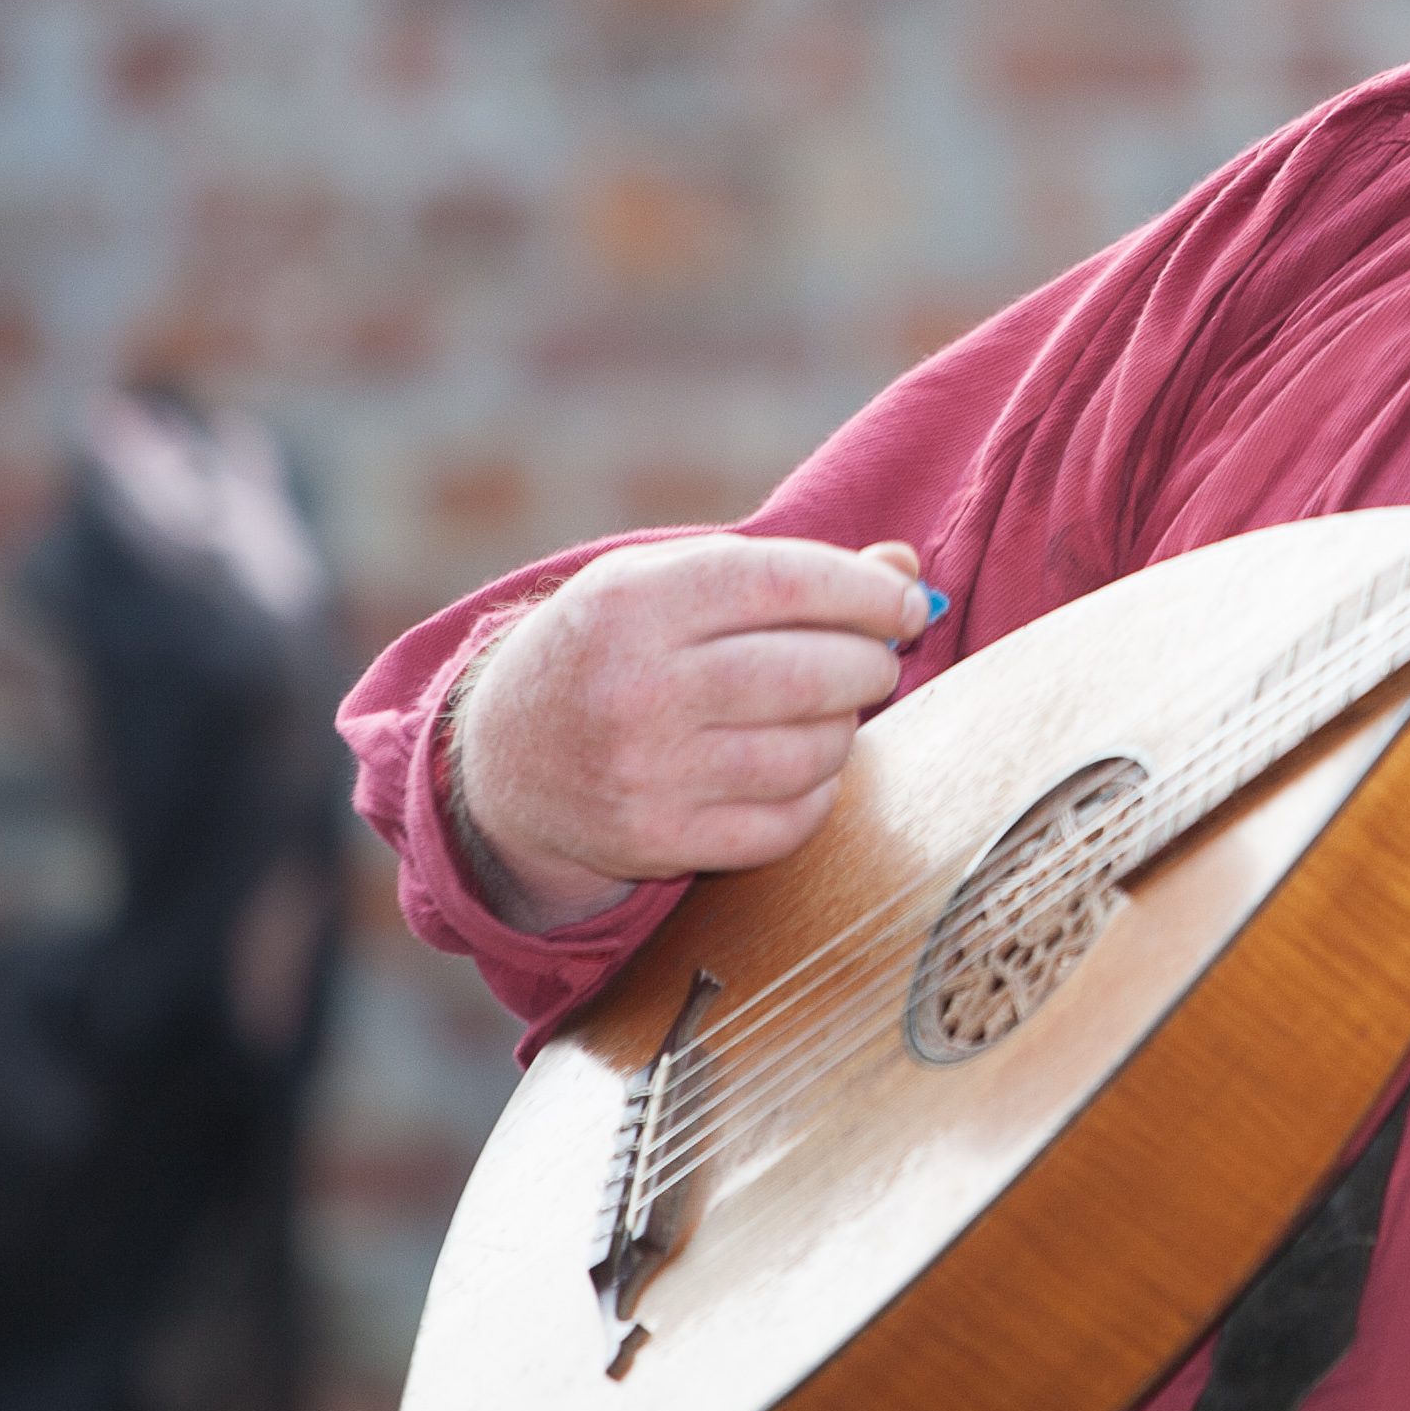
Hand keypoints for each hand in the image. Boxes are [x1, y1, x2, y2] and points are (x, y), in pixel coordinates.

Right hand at [448, 533, 938, 930]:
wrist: (503, 759)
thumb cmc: (609, 648)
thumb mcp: (667, 581)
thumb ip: (783, 568)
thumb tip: (906, 572)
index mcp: (638, 602)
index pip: (785, 583)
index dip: (866, 594)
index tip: (906, 605)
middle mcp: (638, 687)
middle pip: (811, 674)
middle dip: (870, 663)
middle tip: (876, 659)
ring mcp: (647, 773)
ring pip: (810, 751)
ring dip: (844, 728)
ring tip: (826, 710)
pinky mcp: (659, 842)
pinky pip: (787, 823)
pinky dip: (816, 793)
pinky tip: (798, 766)